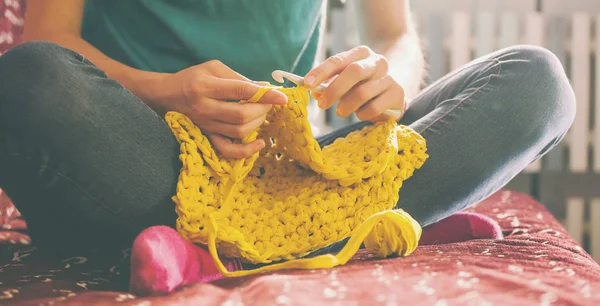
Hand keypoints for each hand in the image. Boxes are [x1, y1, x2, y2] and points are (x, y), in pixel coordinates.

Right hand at [156, 60, 287, 158]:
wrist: (165, 95)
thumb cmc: (192, 78)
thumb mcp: (213, 68)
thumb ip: (239, 78)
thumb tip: (265, 88)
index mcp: (205, 86)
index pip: (241, 91)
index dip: (265, 95)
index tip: (282, 97)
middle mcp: (204, 108)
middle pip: (241, 115)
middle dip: (263, 109)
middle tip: (269, 102)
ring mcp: (205, 125)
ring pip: (238, 131)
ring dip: (257, 123)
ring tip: (261, 113)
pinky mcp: (206, 137)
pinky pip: (227, 150)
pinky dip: (246, 151)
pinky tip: (259, 143)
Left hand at [304, 45, 405, 121]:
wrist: (395, 89)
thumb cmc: (364, 85)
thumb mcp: (346, 81)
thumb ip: (329, 85)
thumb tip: (314, 92)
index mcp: (361, 53)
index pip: (338, 60)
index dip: (321, 72)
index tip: (307, 84)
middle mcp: (377, 62)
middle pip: (353, 72)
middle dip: (334, 90)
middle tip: (322, 105)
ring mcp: (389, 77)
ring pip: (362, 92)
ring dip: (346, 106)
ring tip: (340, 112)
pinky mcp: (398, 94)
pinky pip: (374, 107)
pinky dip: (362, 114)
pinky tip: (360, 114)